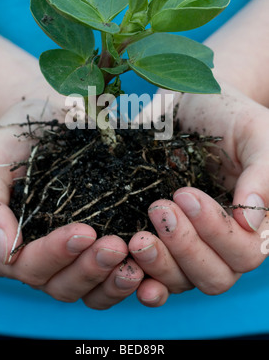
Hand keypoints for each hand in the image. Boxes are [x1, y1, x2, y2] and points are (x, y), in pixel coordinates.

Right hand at [0, 98, 143, 308]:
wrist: (42, 122)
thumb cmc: (9, 144)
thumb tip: (4, 248)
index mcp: (8, 247)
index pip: (29, 264)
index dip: (56, 253)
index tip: (85, 231)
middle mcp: (39, 260)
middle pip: (62, 284)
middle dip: (90, 268)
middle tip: (117, 246)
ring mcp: (70, 258)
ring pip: (89, 290)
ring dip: (112, 281)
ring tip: (136, 263)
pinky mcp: (97, 248)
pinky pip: (111, 278)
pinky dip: (129, 281)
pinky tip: (149, 272)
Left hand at [129, 83, 268, 306]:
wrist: (194, 105)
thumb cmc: (231, 116)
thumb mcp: (257, 134)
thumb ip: (262, 174)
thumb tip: (251, 222)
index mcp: (256, 223)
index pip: (245, 251)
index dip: (216, 231)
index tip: (184, 194)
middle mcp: (226, 242)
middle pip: (216, 276)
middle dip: (185, 247)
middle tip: (158, 209)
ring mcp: (194, 244)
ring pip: (184, 280)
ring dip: (160, 265)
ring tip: (137, 237)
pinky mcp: (164, 240)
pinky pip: (157, 273)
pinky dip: (144, 277)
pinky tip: (129, 267)